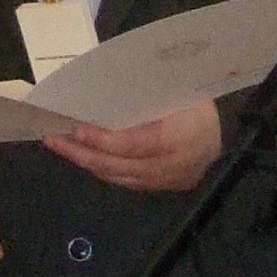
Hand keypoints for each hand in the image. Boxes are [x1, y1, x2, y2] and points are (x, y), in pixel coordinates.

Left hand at [45, 100, 223, 193]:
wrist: (223, 135)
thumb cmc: (196, 102)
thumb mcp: (175, 89)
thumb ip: (143, 96)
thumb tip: (100, 90)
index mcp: (180, 137)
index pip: (134, 144)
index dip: (103, 140)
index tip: (77, 130)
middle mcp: (173, 166)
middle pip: (119, 165)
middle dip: (82, 152)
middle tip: (53, 137)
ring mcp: (166, 181)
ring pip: (118, 176)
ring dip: (86, 162)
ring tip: (60, 145)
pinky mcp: (161, 187)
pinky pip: (125, 181)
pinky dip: (102, 168)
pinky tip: (83, 156)